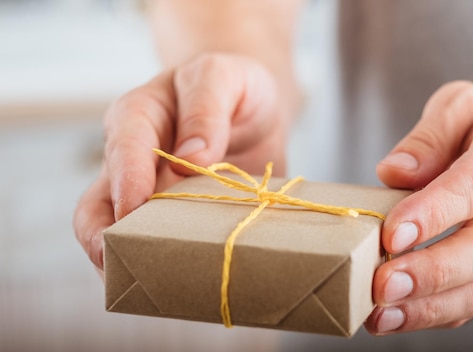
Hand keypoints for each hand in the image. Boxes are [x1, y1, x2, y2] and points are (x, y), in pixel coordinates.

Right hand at [73, 53, 289, 270]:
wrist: (254, 109)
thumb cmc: (233, 87)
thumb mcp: (224, 76)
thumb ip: (207, 107)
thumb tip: (190, 158)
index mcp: (138, 117)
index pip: (123, 147)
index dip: (125, 179)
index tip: (134, 208)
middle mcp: (132, 162)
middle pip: (97, 206)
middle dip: (104, 239)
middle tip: (125, 267)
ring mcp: (151, 197)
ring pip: (119, 238)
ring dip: (132, 264)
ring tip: (155, 290)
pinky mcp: (175, 220)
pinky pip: (161, 250)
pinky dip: (168, 268)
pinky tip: (187, 285)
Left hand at [365, 81, 472, 333]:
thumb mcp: (463, 105)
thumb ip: (428, 135)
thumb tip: (393, 172)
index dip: (434, 213)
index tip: (394, 233)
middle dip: (432, 271)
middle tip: (384, 283)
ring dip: (432, 304)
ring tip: (384, 312)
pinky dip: (438, 314)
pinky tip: (396, 318)